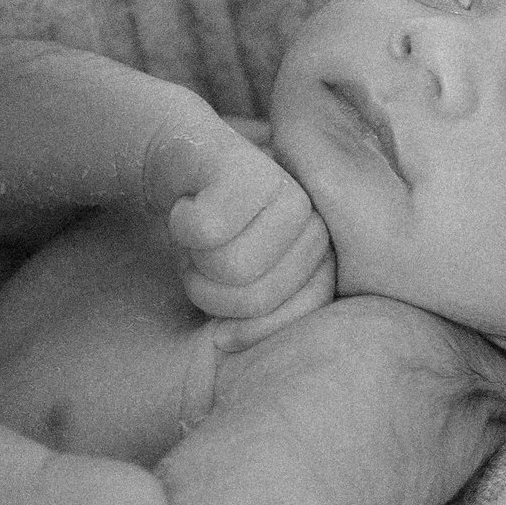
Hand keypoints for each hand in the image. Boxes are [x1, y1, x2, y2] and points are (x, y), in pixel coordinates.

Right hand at [140, 114, 333, 325]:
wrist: (186, 159)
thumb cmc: (217, 234)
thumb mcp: (242, 286)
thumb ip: (261, 316)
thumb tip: (227, 345)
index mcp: (323, 264)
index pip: (296, 319)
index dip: (245, 328)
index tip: (218, 306)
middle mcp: (317, 230)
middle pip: (254, 299)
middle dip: (208, 286)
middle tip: (203, 256)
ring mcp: (292, 198)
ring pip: (230, 267)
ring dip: (194, 255)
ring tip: (200, 233)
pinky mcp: (255, 173)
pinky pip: (206, 230)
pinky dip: (182, 222)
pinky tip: (191, 202)